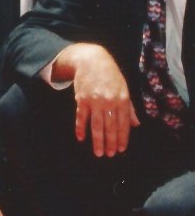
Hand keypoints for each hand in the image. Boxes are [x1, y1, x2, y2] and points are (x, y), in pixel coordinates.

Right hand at [61, 42, 136, 157]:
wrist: (92, 60)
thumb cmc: (110, 76)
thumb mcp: (124, 89)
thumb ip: (129, 108)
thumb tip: (135, 124)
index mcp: (122, 100)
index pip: (123, 124)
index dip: (122, 138)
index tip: (121, 149)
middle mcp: (109, 101)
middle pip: (110, 127)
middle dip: (110, 142)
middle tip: (109, 155)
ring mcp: (94, 101)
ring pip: (96, 125)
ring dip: (97, 140)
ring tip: (98, 152)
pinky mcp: (81, 99)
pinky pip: (81, 117)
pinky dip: (80, 128)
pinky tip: (81, 138)